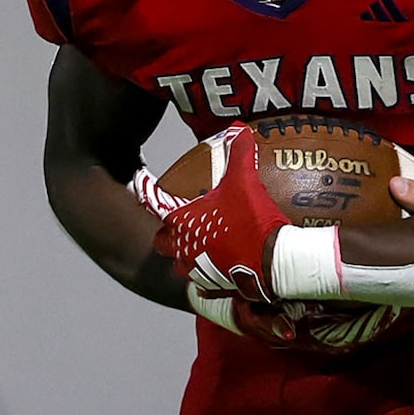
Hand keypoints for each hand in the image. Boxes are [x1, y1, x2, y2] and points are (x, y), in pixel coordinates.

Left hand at [155, 124, 286, 302]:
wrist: (274, 263)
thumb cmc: (253, 221)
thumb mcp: (245, 181)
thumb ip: (239, 153)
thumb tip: (239, 128)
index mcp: (183, 221)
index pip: (154, 204)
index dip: (145, 191)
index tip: (139, 181)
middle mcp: (183, 247)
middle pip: (162, 241)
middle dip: (167, 233)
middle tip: (179, 224)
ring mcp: (198, 270)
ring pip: (180, 264)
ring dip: (186, 254)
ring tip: (200, 246)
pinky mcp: (216, 286)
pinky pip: (204, 282)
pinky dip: (209, 275)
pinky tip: (222, 266)